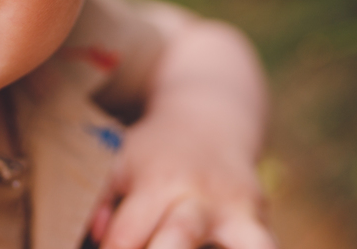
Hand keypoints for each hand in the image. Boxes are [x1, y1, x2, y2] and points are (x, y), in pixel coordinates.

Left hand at [91, 99, 274, 248]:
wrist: (211, 120)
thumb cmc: (155, 152)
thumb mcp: (120, 162)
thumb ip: (102, 199)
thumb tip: (94, 236)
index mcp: (158, 180)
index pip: (127, 235)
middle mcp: (200, 195)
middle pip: (181, 237)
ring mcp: (238, 210)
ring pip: (250, 246)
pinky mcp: (262, 221)